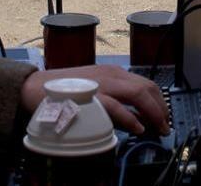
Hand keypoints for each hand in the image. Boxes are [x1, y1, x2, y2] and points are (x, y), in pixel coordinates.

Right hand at [21, 64, 169, 135]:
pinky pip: (117, 107)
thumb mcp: (95, 90)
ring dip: (153, 112)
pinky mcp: (91, 97)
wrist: (34, 88)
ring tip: (159, 128)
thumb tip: (136, 118)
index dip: (160, 101)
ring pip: (138, 94)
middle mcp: (111, 75)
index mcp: (112, 72)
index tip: (164, 116)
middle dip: (161, 108)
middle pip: (148, 87)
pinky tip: (138, 128)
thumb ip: (115, 101)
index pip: (146, 84)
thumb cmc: (64, 92)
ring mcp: (101, 84)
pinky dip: (131, 118)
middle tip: (166, 125)